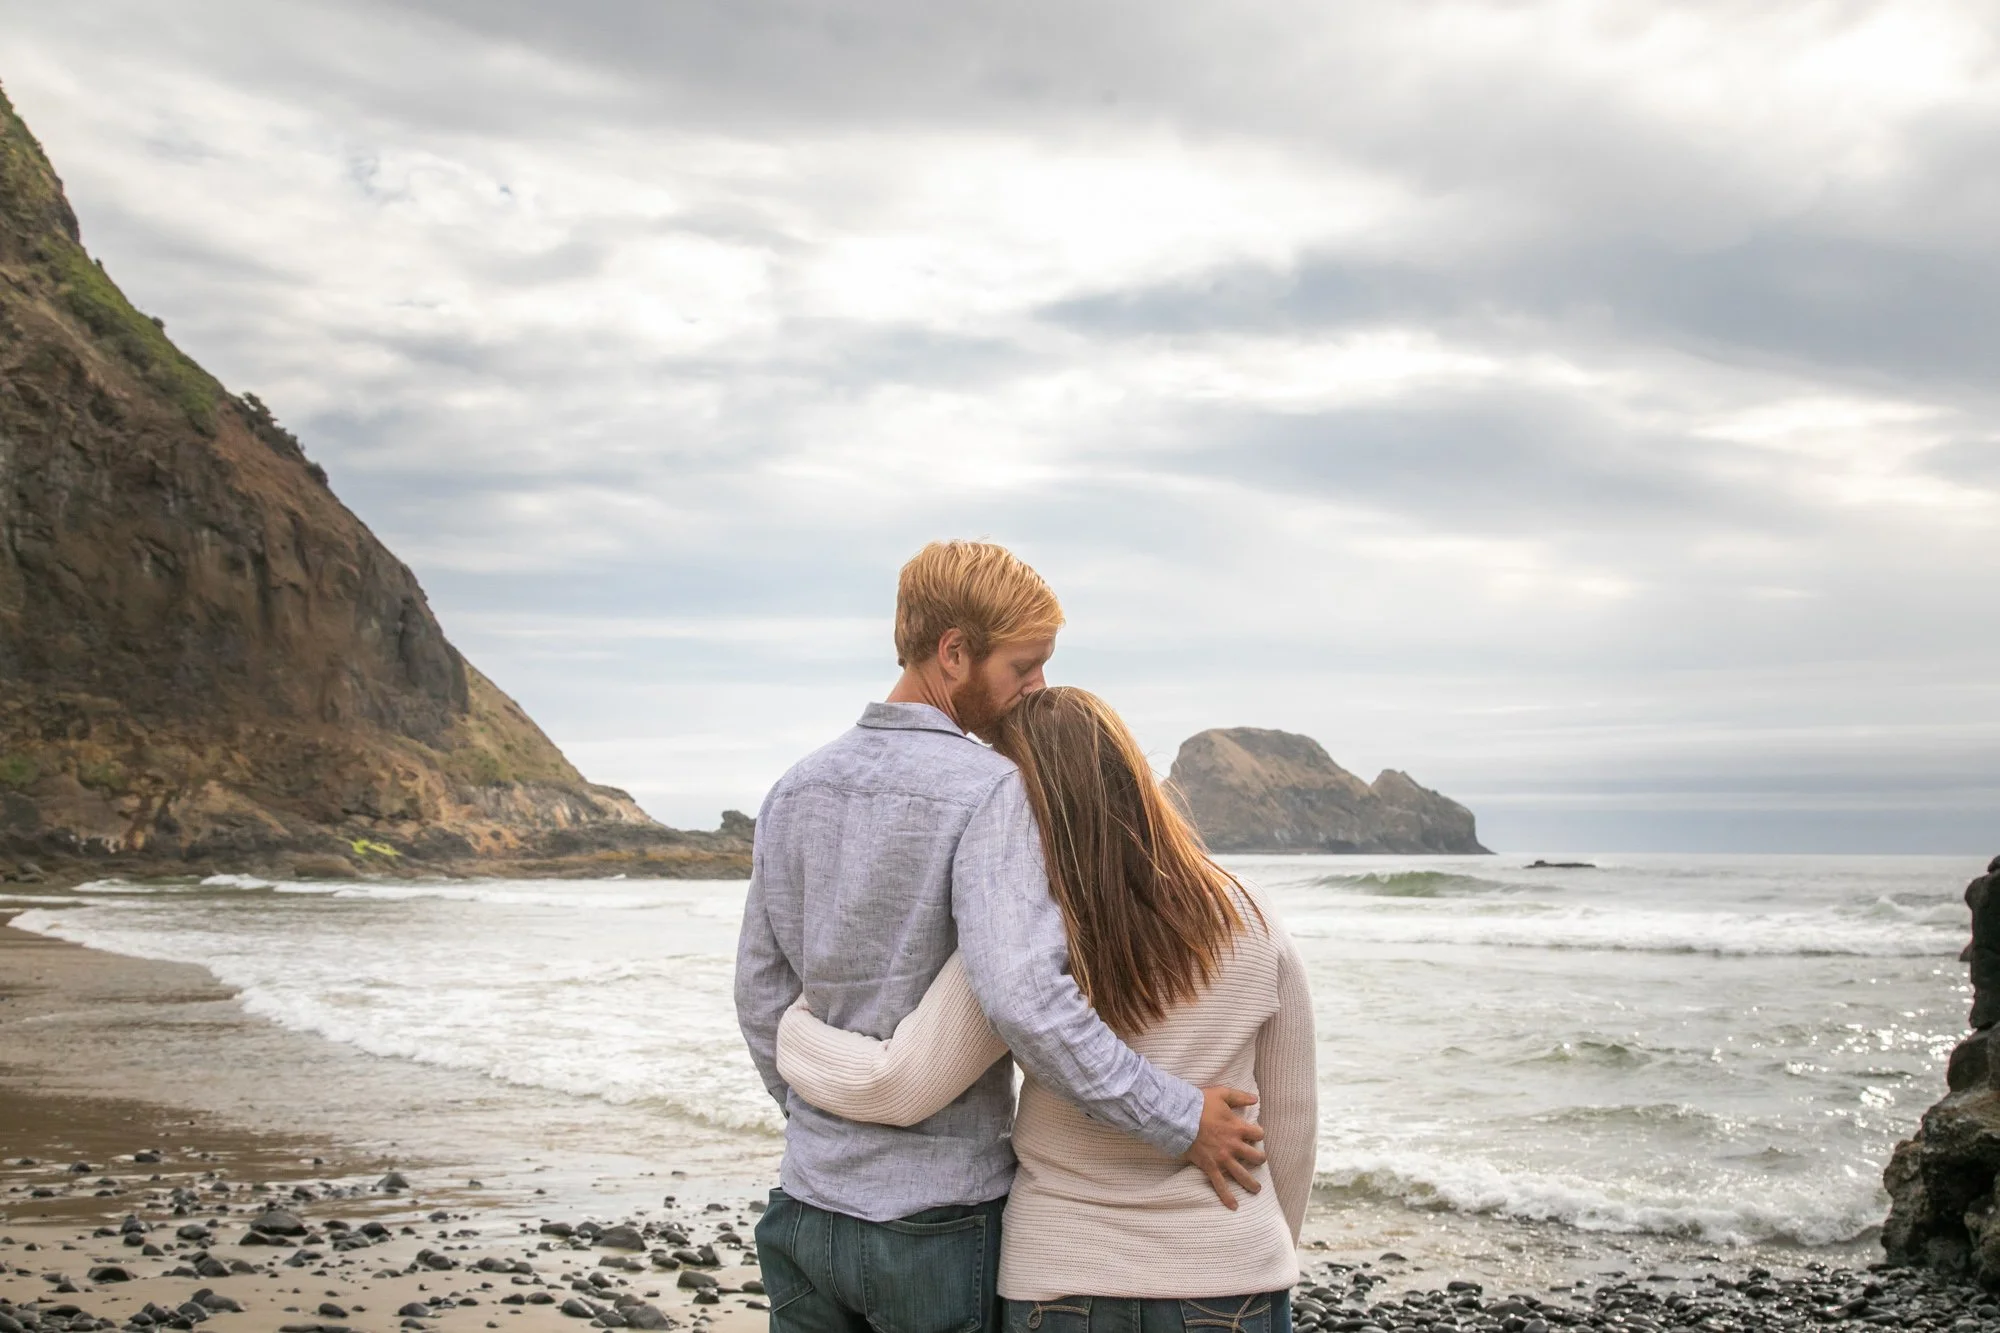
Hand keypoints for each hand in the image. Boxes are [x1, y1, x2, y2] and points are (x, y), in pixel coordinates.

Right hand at [1181, 1086, 1265, 1208]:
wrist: (1179, 1117)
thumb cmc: (1199, 1104)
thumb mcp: (1222, 1094)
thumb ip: (1239, 1097)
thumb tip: (1255, 1099)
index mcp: (1238, 1127)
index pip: (1258, 1134)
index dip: (1258, 1134)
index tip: (1255, 1135)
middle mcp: (1234, 1145)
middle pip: (1256, 1157)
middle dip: (1259, 1159)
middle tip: (1258, 1160)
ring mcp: (1223, 1158)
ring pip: (1243, 1174)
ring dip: (1251, 1183)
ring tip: (1256, 1189)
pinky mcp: (1210, 1167)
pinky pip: (1220, 1185)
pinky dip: (1227, 1197)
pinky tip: (1234, 1206)